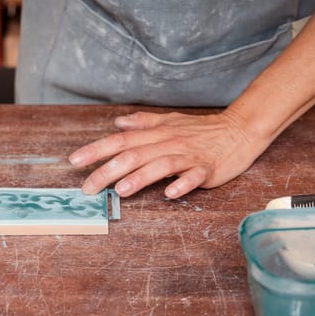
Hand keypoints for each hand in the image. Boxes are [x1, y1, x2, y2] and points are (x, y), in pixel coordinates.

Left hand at [68, 110, 270, 198]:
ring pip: (160, 164)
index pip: (121, 140)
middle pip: (134, 154)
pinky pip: (193, 176)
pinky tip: (170, 194)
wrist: (239, 130)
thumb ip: (143, 123)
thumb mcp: (170, 122)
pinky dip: (182, 184)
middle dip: (108, 170)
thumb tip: (118, 122)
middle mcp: (169, 142)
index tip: (74, 161)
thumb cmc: (202, 130)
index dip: (97, 150)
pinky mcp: (207, 168)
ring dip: (140, 177)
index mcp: (157, 133)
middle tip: (88, 187)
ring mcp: (188, 155)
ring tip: (121, 190)